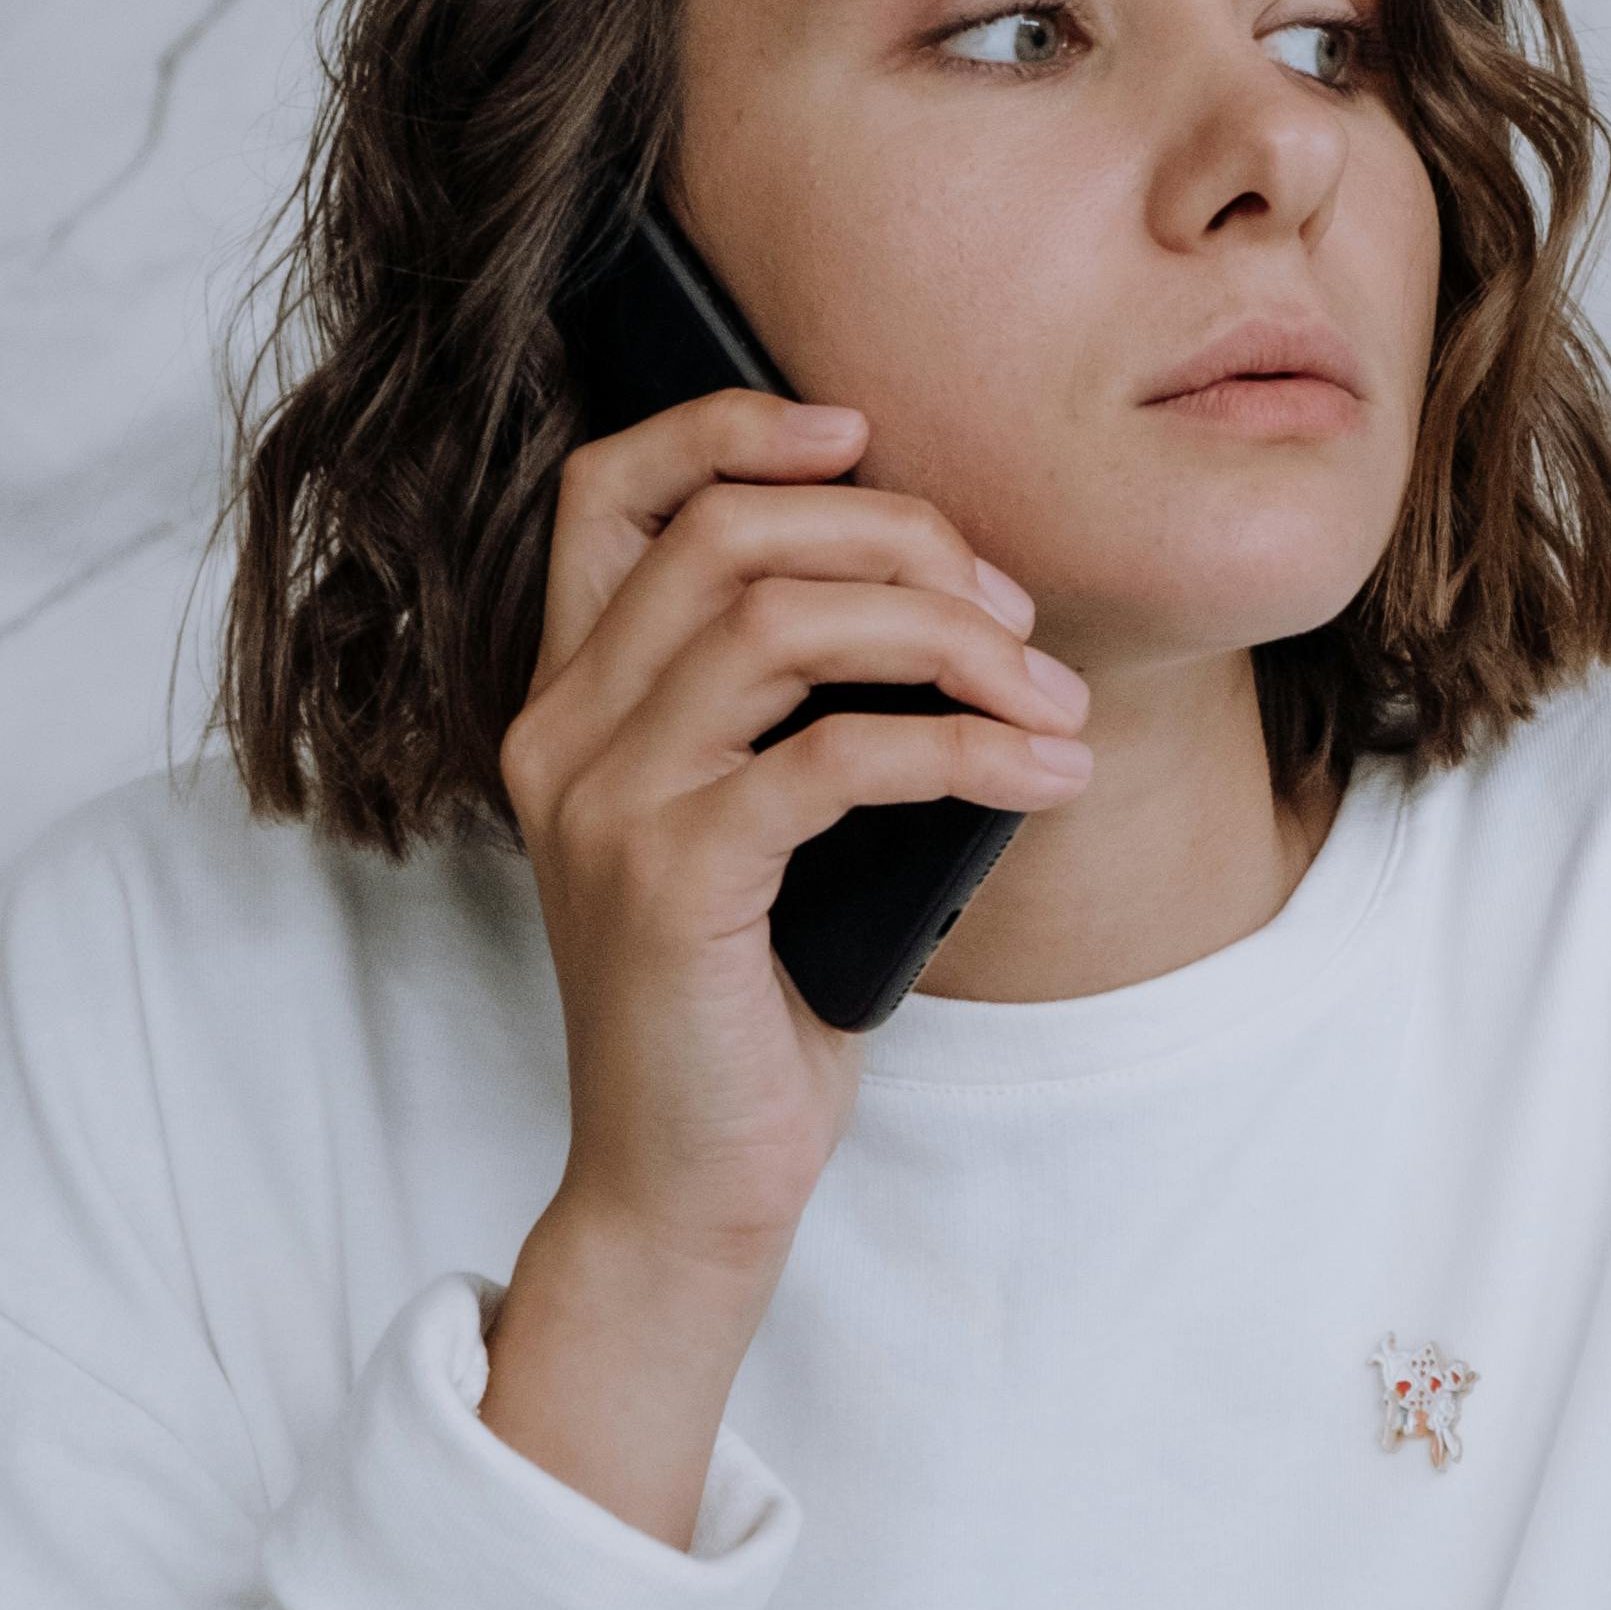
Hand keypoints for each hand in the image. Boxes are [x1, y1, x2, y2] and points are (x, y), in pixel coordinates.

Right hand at [478, 393, 1090, 1542]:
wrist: (689, 1182)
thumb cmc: (750, 996)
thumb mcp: (765, 817)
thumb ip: (797, 701)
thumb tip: (951, 585)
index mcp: (571, 698)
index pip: (605, 488)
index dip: (728, 427)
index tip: (858, 433)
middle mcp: (561, 731)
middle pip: (730, 535)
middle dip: (903, 541)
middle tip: (1017, 618)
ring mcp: (604, 801)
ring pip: (781, 623)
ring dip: (951, 640)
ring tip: (1049, 703)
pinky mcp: (671, 877)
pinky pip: (836, 755)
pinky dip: (964, 748)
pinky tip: (1042, 777)